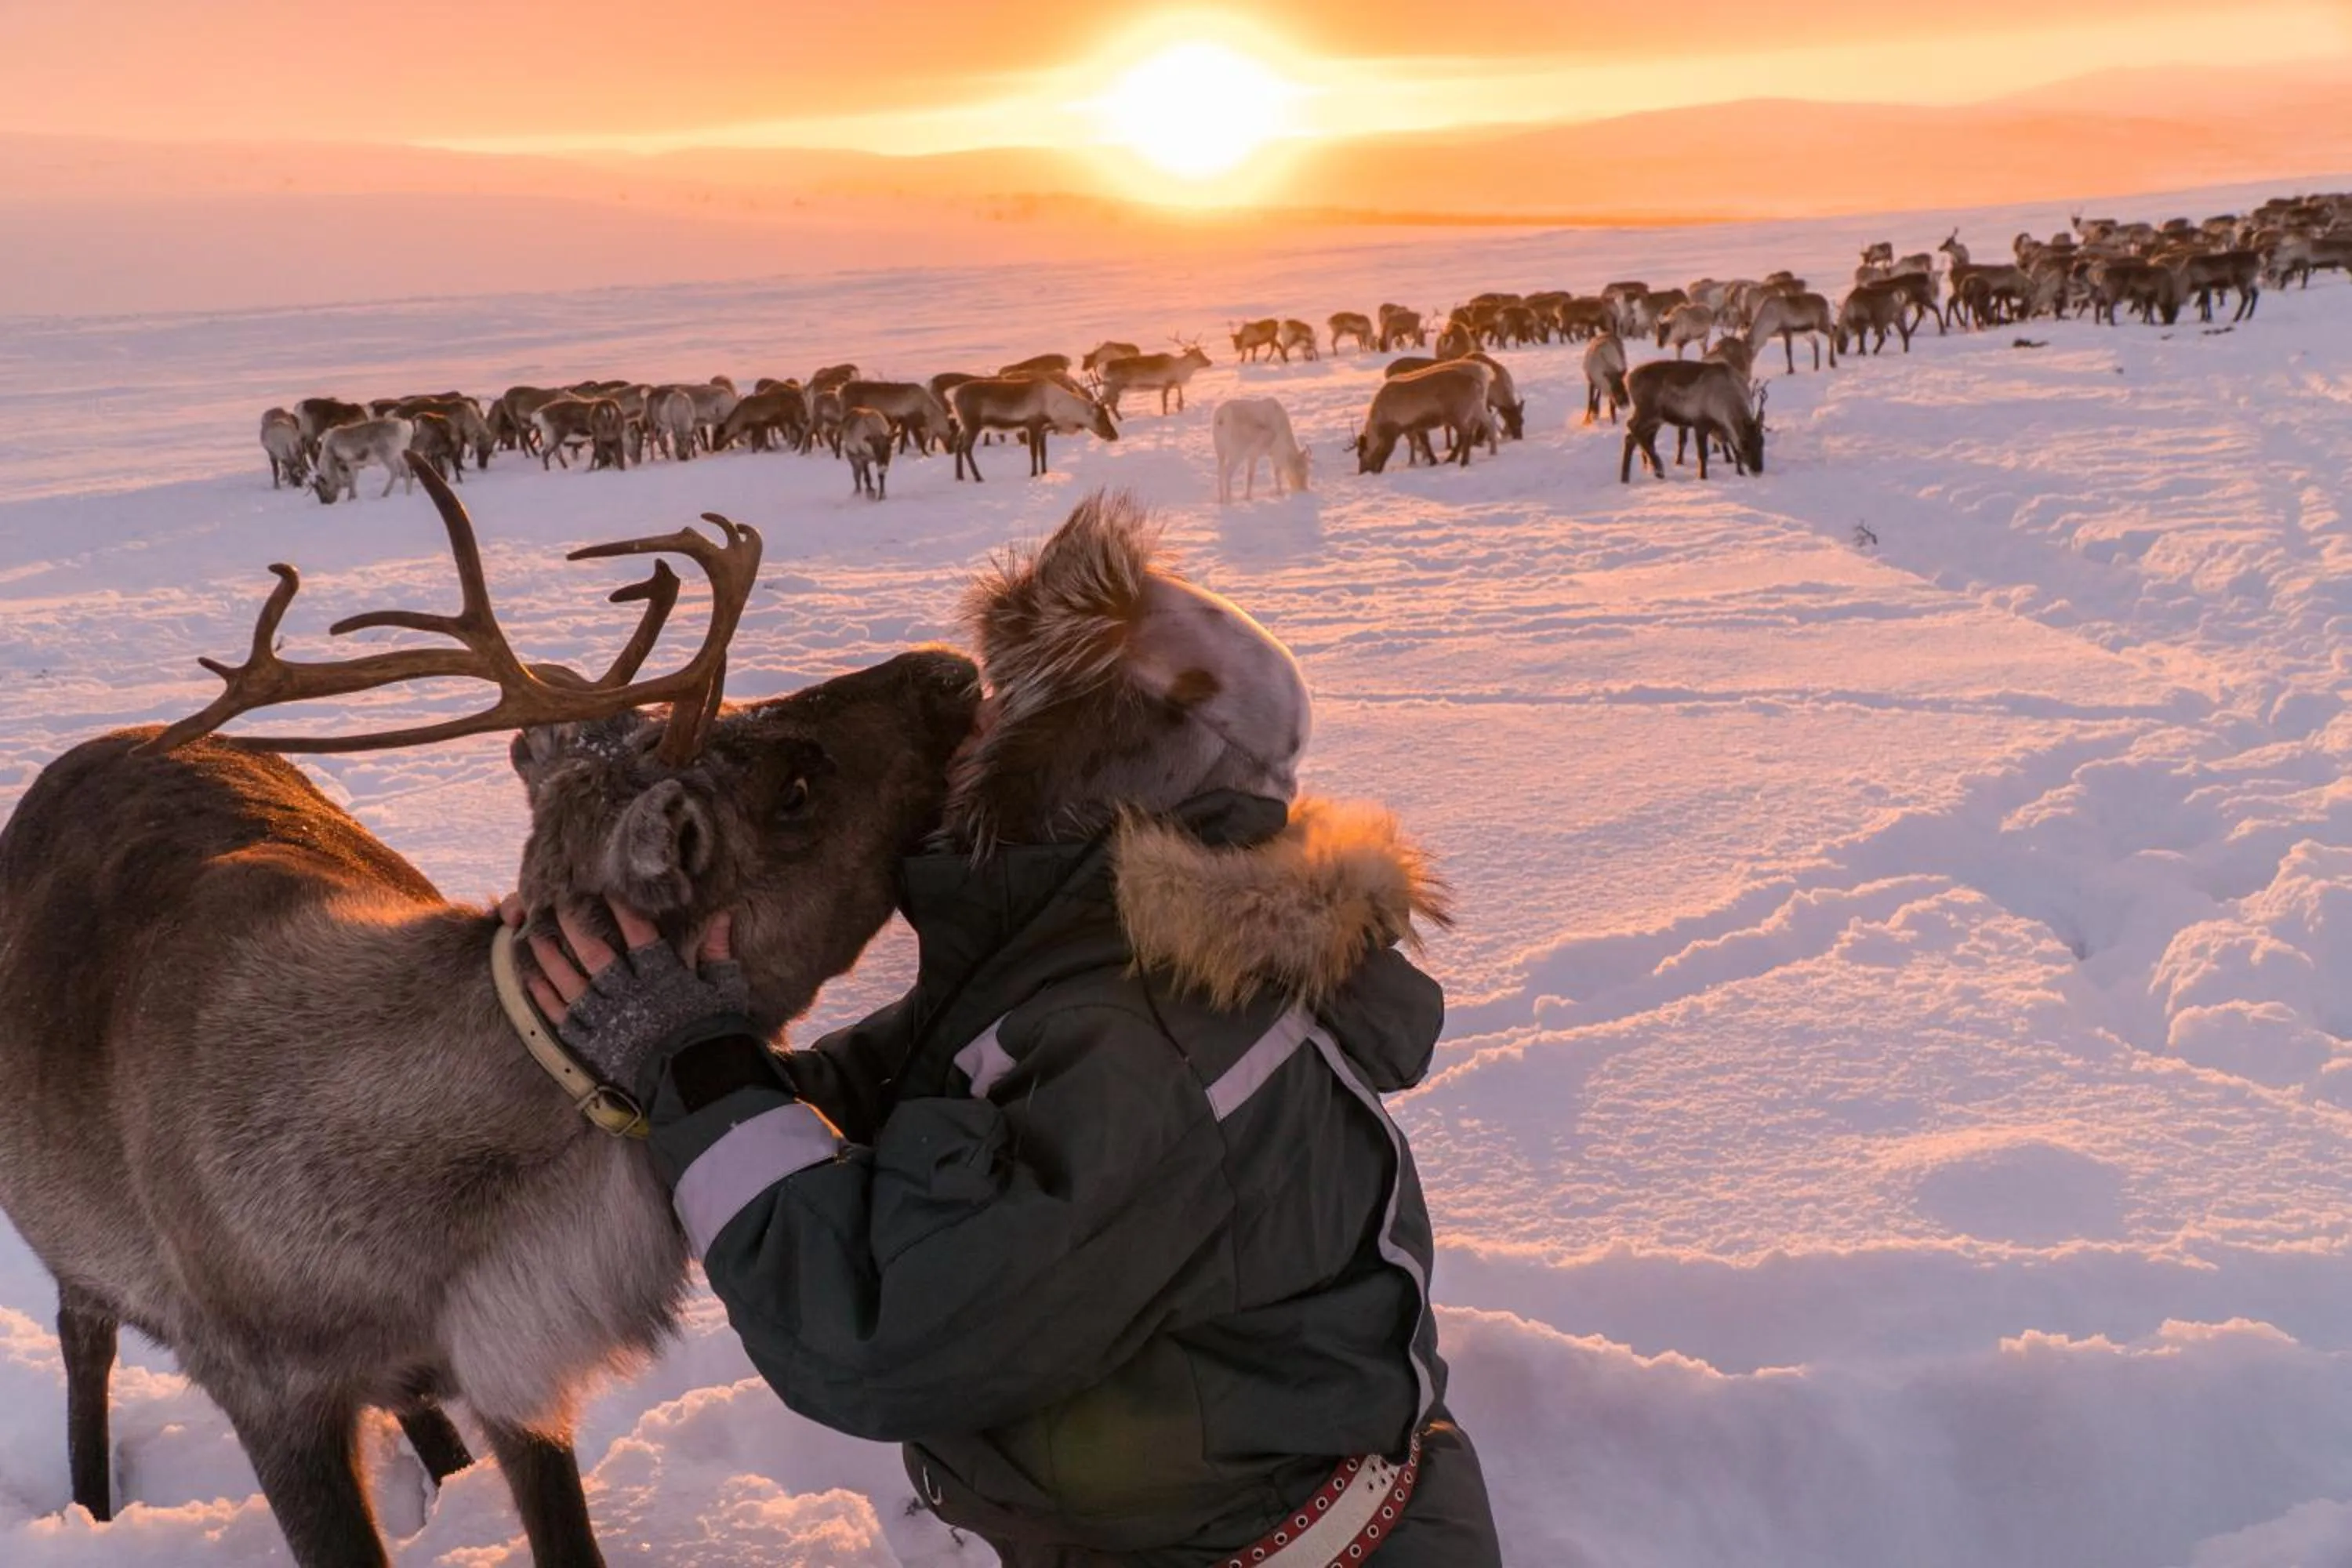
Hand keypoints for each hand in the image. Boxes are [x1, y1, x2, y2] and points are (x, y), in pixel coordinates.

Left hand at [517, 897, 748, 1089]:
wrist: (696, 1087)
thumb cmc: (714, 1037)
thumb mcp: (726, 992)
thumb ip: (718, 954)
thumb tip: (723, 917)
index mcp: (663, 978)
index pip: (638, 934)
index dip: (622, 910)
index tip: (607, 890)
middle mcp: (630, 994)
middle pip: (595, 953)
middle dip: (574, 925)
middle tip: (557, 903)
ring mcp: (607, 1021)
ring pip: (570, 981)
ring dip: (551, 956)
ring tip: (535, 935)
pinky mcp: (592, 1045)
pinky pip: (561, 1016)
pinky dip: (544, 996)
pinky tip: (530, 978)